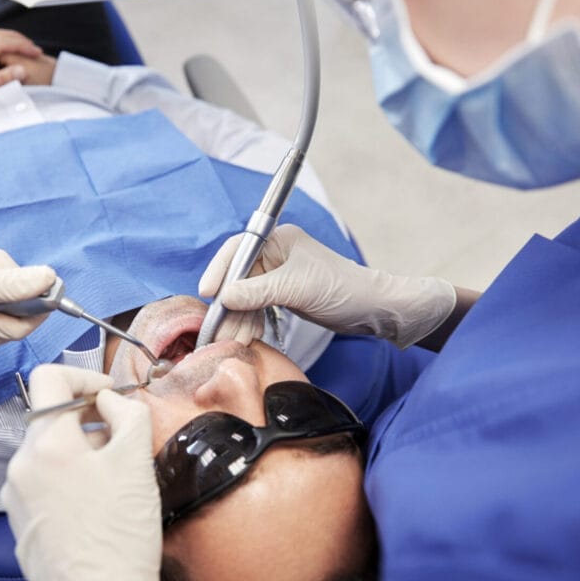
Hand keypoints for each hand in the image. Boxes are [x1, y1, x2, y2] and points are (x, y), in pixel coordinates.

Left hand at [1, 365, 166, 580]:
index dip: (87, 376)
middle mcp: (20, 467)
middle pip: (50, 418)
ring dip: (79, 450)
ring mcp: (16, 498)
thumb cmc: (120, 536)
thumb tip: (112, 399)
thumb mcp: (136, 462)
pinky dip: (68, 478)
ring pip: (47, 452)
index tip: (112, 395)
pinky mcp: (21, 525)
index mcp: (44, 444)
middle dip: (88, 418)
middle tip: (122, 436)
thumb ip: (127, 414)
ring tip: (114, 475)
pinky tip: (96, 503)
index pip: (51, 378)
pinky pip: (42, 483)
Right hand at [199, 224, 456, 348]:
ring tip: (230, 341)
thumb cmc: (341, 288)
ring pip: (246, 296)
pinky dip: (250, 322)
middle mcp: (275, 254)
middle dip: (227, 304)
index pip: (238, 250)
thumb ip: (257, 291)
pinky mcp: (284, 295)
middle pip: (238, 276)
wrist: (372, 309)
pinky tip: (245, 337)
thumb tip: (224, 297)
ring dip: (237, 318)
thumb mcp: (295, 288)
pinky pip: (257, 307)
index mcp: (278, 240)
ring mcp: (278, 276)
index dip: (219, 271)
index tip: (207, 293)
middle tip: (216, 328)